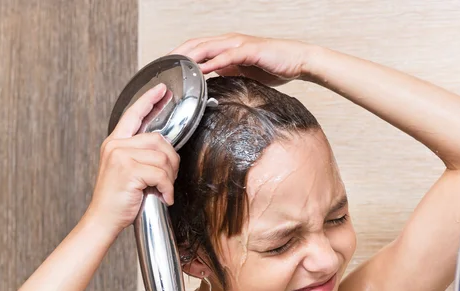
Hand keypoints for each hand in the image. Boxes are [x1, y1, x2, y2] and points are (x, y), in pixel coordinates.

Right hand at [84, 83, 179, 234]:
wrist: (103, 219)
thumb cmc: (119, 198)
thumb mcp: (127, 170)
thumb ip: (141, 154)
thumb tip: (165, 148)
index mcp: (115, 142)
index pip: (134, 114)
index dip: (149, 100)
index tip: (161, 90)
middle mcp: (116, 145)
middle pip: (159, 139)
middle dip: (171, 161)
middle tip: (168, 179)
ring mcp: (120, 156)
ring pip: (163, 157)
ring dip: (170, 177)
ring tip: (162, 189)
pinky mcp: (128, 169)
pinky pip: (161, 174)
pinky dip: (167, 188)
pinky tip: (163, 197)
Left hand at [169, 33, 313, 86]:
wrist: (297, 60)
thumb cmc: (273, 66)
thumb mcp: (244, 71)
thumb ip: (227, 72)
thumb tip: (211, 80)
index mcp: (226, 46)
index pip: (197, 48)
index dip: (179, 55)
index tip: (166, 66)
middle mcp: (230, 41)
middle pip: (196, 44)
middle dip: (178, 54)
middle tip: (163, 66)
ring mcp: (239, 44)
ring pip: (208, 47)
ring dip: (190, 56)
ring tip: (176, 66)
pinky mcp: (250, 50)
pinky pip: (228, 56)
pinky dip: (213, 62)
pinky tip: (203, 69)